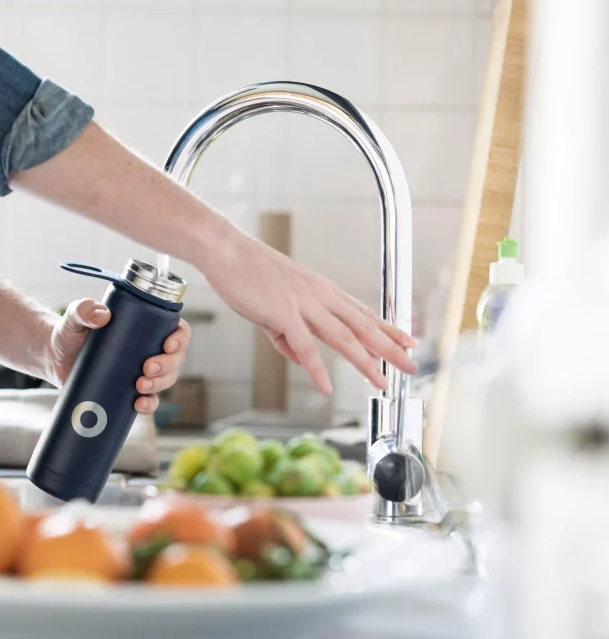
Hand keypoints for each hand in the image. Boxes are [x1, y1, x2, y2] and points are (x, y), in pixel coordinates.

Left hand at [44, 299, 191, 413]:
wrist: (55, 358)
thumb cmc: (70, 332)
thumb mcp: (75, 317)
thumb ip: (83, 309)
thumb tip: (102, 315)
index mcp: (146, 326)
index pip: (177, 329)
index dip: (180, 338)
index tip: (168, 344)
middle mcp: (149, 349)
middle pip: (176, 359)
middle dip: (167, 365)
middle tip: (146, 368)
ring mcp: (141, 372)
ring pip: (166, 380)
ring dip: (160, 384)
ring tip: (140, 386)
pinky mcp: (129, 392)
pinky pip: (149, 401)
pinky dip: (149, 405)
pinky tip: (138, 404)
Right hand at [202, 233, 417, 394]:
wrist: (226, 251)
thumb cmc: (247, 273)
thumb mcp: (274, 305)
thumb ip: (287, 334)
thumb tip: (299, 358)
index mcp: (321, 290)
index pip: (362, 312)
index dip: (388, 328)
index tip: (408, 340)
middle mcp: (320, 295)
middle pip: (363, 326)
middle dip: (391, 348)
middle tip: (412, 365)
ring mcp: (303, 303)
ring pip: (343, 337)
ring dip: (365, 362)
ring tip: (381, 382)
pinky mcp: (283, 313)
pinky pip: (305, 346)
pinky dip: (317, 368)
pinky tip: (327, 387)